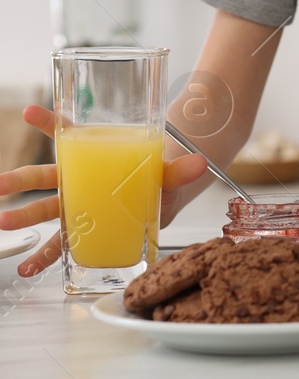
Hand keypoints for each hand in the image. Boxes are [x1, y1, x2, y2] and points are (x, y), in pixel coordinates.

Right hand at [0, 104, 209, 277]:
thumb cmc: (158, 171)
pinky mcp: (87, 228)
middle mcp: (82, 179)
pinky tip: (29, 267)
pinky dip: (45, 255)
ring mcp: (81, 204)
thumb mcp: (168, 168)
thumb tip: (199, 163)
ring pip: (47, 209)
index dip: (50, 122)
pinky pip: (62, 242)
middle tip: (0, 185)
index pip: (69, 135)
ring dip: (24, 216)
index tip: (32, 111)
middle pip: (46, 176)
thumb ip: (180, 168)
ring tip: (4, 221)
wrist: (166, 192)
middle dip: (21, 180)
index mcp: (96, 156)